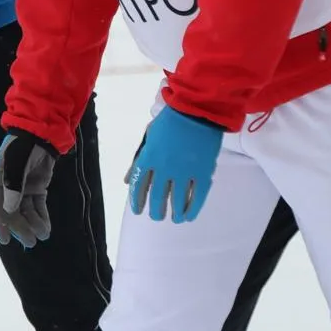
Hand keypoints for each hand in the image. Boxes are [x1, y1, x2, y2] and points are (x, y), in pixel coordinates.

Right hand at [0, 130, 58, 247]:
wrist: (42, 133)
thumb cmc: (25, 146)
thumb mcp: (17, 162)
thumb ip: (13, 184)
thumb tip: (9, 209)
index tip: (4, 240)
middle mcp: (10, 187)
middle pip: (12, 212)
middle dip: (20, 228)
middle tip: (30, 242)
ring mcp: (24, 188)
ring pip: (26, 211)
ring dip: (33, 224)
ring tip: (42, 236)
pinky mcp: (38, 187)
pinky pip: (38, 206)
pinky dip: (42, 217)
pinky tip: (46, 228)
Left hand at [125, 106, 223, 222]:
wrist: (197, 111)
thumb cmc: (169, 122)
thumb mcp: (147, 138)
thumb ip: (137, 160)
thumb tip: (127, 181)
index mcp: (148, 157)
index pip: (139, 185)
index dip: (137, 200)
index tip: (138, 210)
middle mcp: (164, 167)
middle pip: (157, 197)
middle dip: (156, 210)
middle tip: (157, 216)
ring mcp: (184, 171)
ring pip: (177, 200)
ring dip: (174, 213)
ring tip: (174, 219)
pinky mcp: (203, 172)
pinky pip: (197, 196)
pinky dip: (192, 208)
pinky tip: (188, 216)